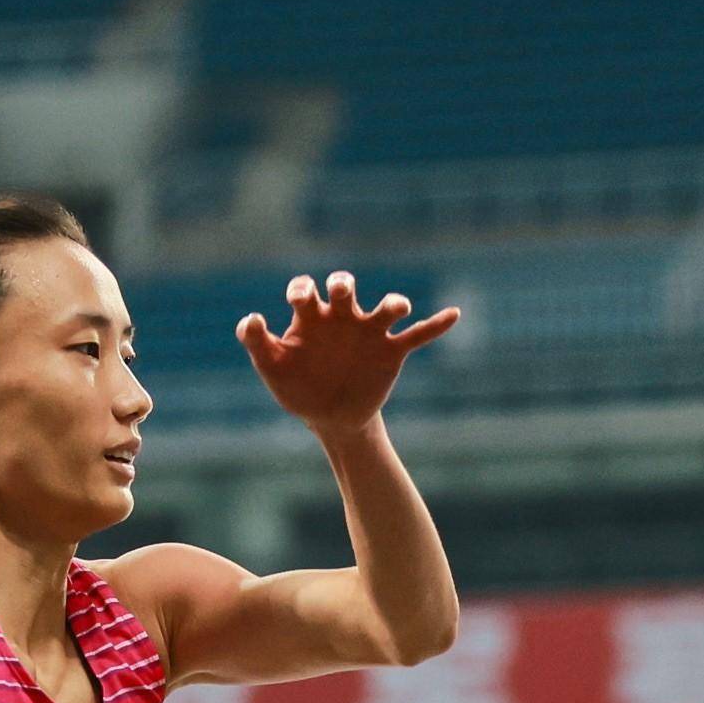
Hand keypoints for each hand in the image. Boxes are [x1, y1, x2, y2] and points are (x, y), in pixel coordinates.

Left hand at [234, 271, 457, 431]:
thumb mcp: (273, 368)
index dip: (302, 289)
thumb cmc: (298, 386)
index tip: (299, 301)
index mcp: (311, 318)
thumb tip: (250, 318)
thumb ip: (256, 343)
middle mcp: (342, 318)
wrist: (329, 418)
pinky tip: (453, 314)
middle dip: (344, 284)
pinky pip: (417, 335)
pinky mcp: (391, 352)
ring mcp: (369, 333)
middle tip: (342, 291)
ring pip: (385, 308)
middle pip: (345, 288)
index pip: (306, 290)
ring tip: (396, 308)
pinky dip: (435, 325)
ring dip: (393, 304)